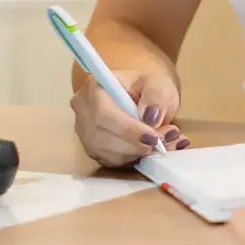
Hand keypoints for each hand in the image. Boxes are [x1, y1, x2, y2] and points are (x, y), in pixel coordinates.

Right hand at [71, 67, 185, 166]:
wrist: (142, 98)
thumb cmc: (147, 87)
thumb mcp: (158, 83)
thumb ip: (157, 96)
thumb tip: (151, 117)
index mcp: (94, 86)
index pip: (104, 114)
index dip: (127, 130)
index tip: (152, 138)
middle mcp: (83, 109)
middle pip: (102, 137)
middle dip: (135, 144)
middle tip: (161, 142)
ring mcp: (84, 131)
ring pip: (105, 152)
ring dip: (135, 153)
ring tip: (161, 143)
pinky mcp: (92, 148)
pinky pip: (110, 160)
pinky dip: (132, 159)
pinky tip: (148, 150)